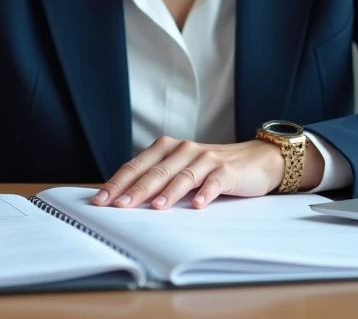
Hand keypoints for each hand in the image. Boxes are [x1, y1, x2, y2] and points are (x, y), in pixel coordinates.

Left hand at [91, 135, 322, 209]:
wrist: (257, 159)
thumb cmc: (213, 168)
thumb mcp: (182, 169)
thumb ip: (157, 178)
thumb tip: (123, 199)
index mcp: (168, 149)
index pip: (137, 166)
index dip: (118, 182)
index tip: (100, 200)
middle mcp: (185, 150)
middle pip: (156, 171)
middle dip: (135, 190)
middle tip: (118, 206)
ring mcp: (207, 160)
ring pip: (183, 176)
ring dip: (168, 192)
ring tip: (155, 207)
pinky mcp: (228, 171)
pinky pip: (214, 182)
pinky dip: (205, 193)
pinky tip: (197, 206)